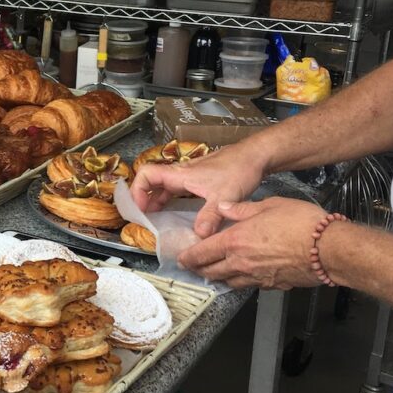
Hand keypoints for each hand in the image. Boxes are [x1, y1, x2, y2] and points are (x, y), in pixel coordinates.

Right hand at [131, 146, 266, 237]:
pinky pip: (176, 189)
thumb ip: (209, 217)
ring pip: (164, 186)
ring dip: (155, 200)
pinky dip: (170, 199)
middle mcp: (181, 173)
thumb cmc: (238, 169)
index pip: (147, 174)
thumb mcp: (223, 196)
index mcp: (180, 174)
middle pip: (151, 182)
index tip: (139, 208)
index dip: (137, 190)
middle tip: (143, 217)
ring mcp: (190, 175)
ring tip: (155, 218)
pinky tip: (176, 211)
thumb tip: (198, 235)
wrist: (255, 156)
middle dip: (143, 198)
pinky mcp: (199, 179)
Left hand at [177, 198, 326, 289]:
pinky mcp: (272, 285)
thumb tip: (222, 208)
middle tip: (192, 268)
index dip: (189, 257)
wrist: (329, 249)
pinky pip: (249, 285)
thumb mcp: (268, 205)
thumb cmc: (300, 223)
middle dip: (199, 270)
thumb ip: (242, 209)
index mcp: (235, 242)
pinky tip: (242, 276)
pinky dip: (240, 281)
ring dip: (217, 278)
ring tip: (212, 274)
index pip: (202, 253)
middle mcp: (241, 263)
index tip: (181, 259)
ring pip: (228, 281)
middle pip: (211, 271)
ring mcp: (256, 277)